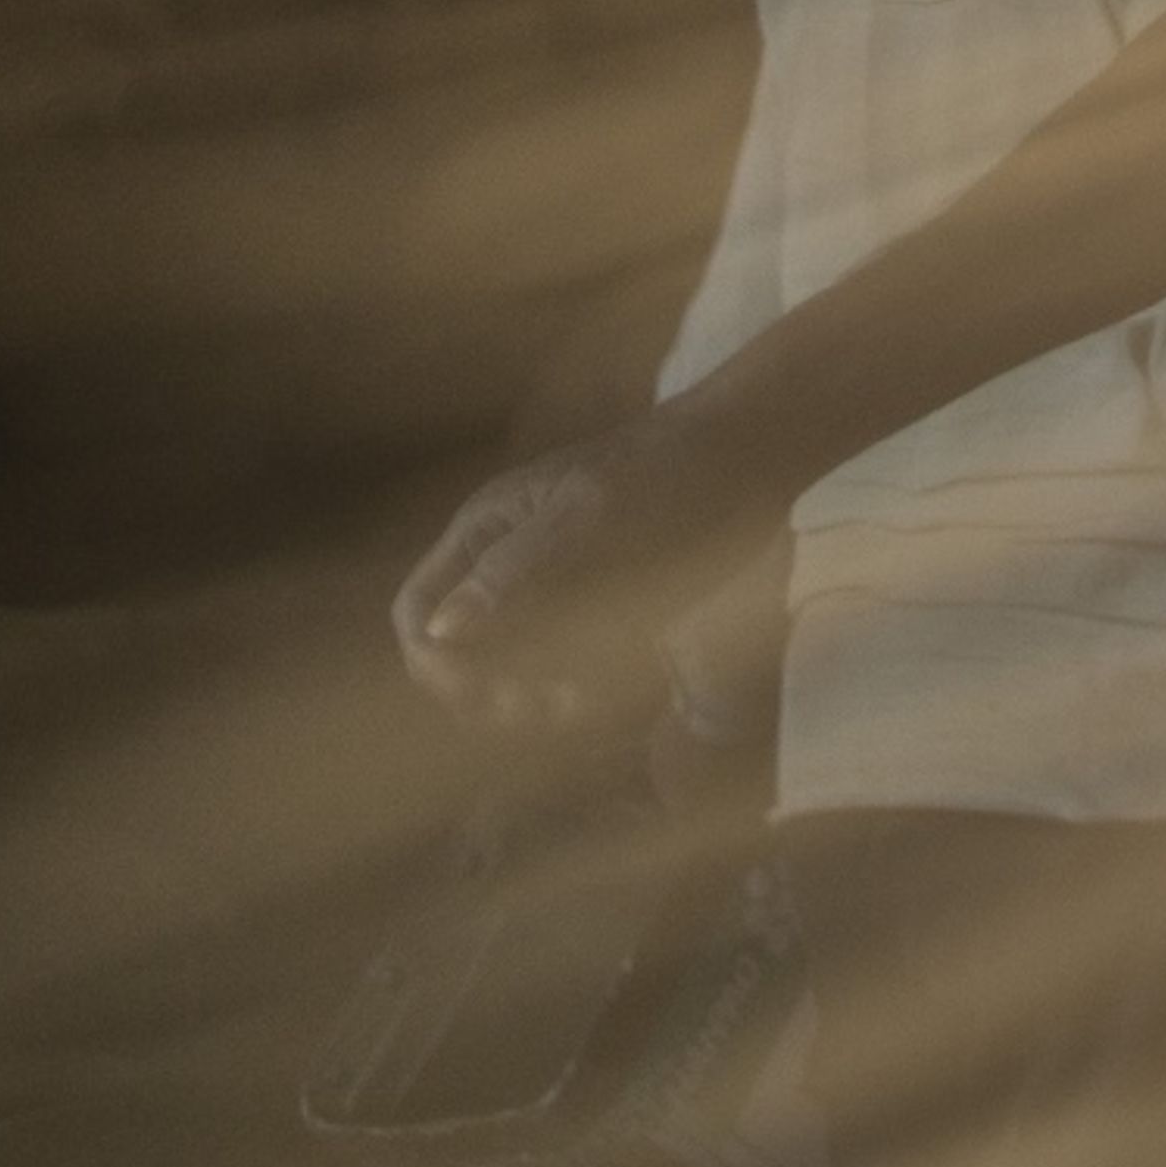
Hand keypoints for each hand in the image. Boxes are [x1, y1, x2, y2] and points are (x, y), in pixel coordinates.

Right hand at [390, 410, 772, 737]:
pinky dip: (591, 688)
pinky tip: (631, 677)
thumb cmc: (663, 469)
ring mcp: (558, 596)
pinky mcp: (605, 618)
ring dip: (541, 698)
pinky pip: (573, 672)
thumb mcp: (587, 514)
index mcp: (486, 533)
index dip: (433, 658)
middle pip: (463, 655)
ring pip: (518, 673)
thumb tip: (441, 630)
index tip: (479, 690)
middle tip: (543, 708)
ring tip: (586, 701)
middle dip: (490, 691)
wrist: (747, 458)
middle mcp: (510, 570)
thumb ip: (514, 570)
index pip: (418, 612)